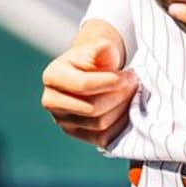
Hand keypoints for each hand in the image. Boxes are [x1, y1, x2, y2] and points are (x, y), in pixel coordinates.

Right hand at [41, 26, 138, 146]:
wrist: (91, 71)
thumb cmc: (95, 58)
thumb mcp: (98, 48)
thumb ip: (102, 48)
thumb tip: (106, 50)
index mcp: (53, 76)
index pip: (83, 85)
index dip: (111, 82)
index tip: (131, 75)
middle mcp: (51, 101)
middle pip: (92, 108)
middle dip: (120, 96)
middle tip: (134, 83)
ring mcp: (62, 121)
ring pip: (99, 124)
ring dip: (122, 109)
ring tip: (132, 93)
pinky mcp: (75, 134)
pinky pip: (102, 138)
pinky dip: (120, 125)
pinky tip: (128, 109)